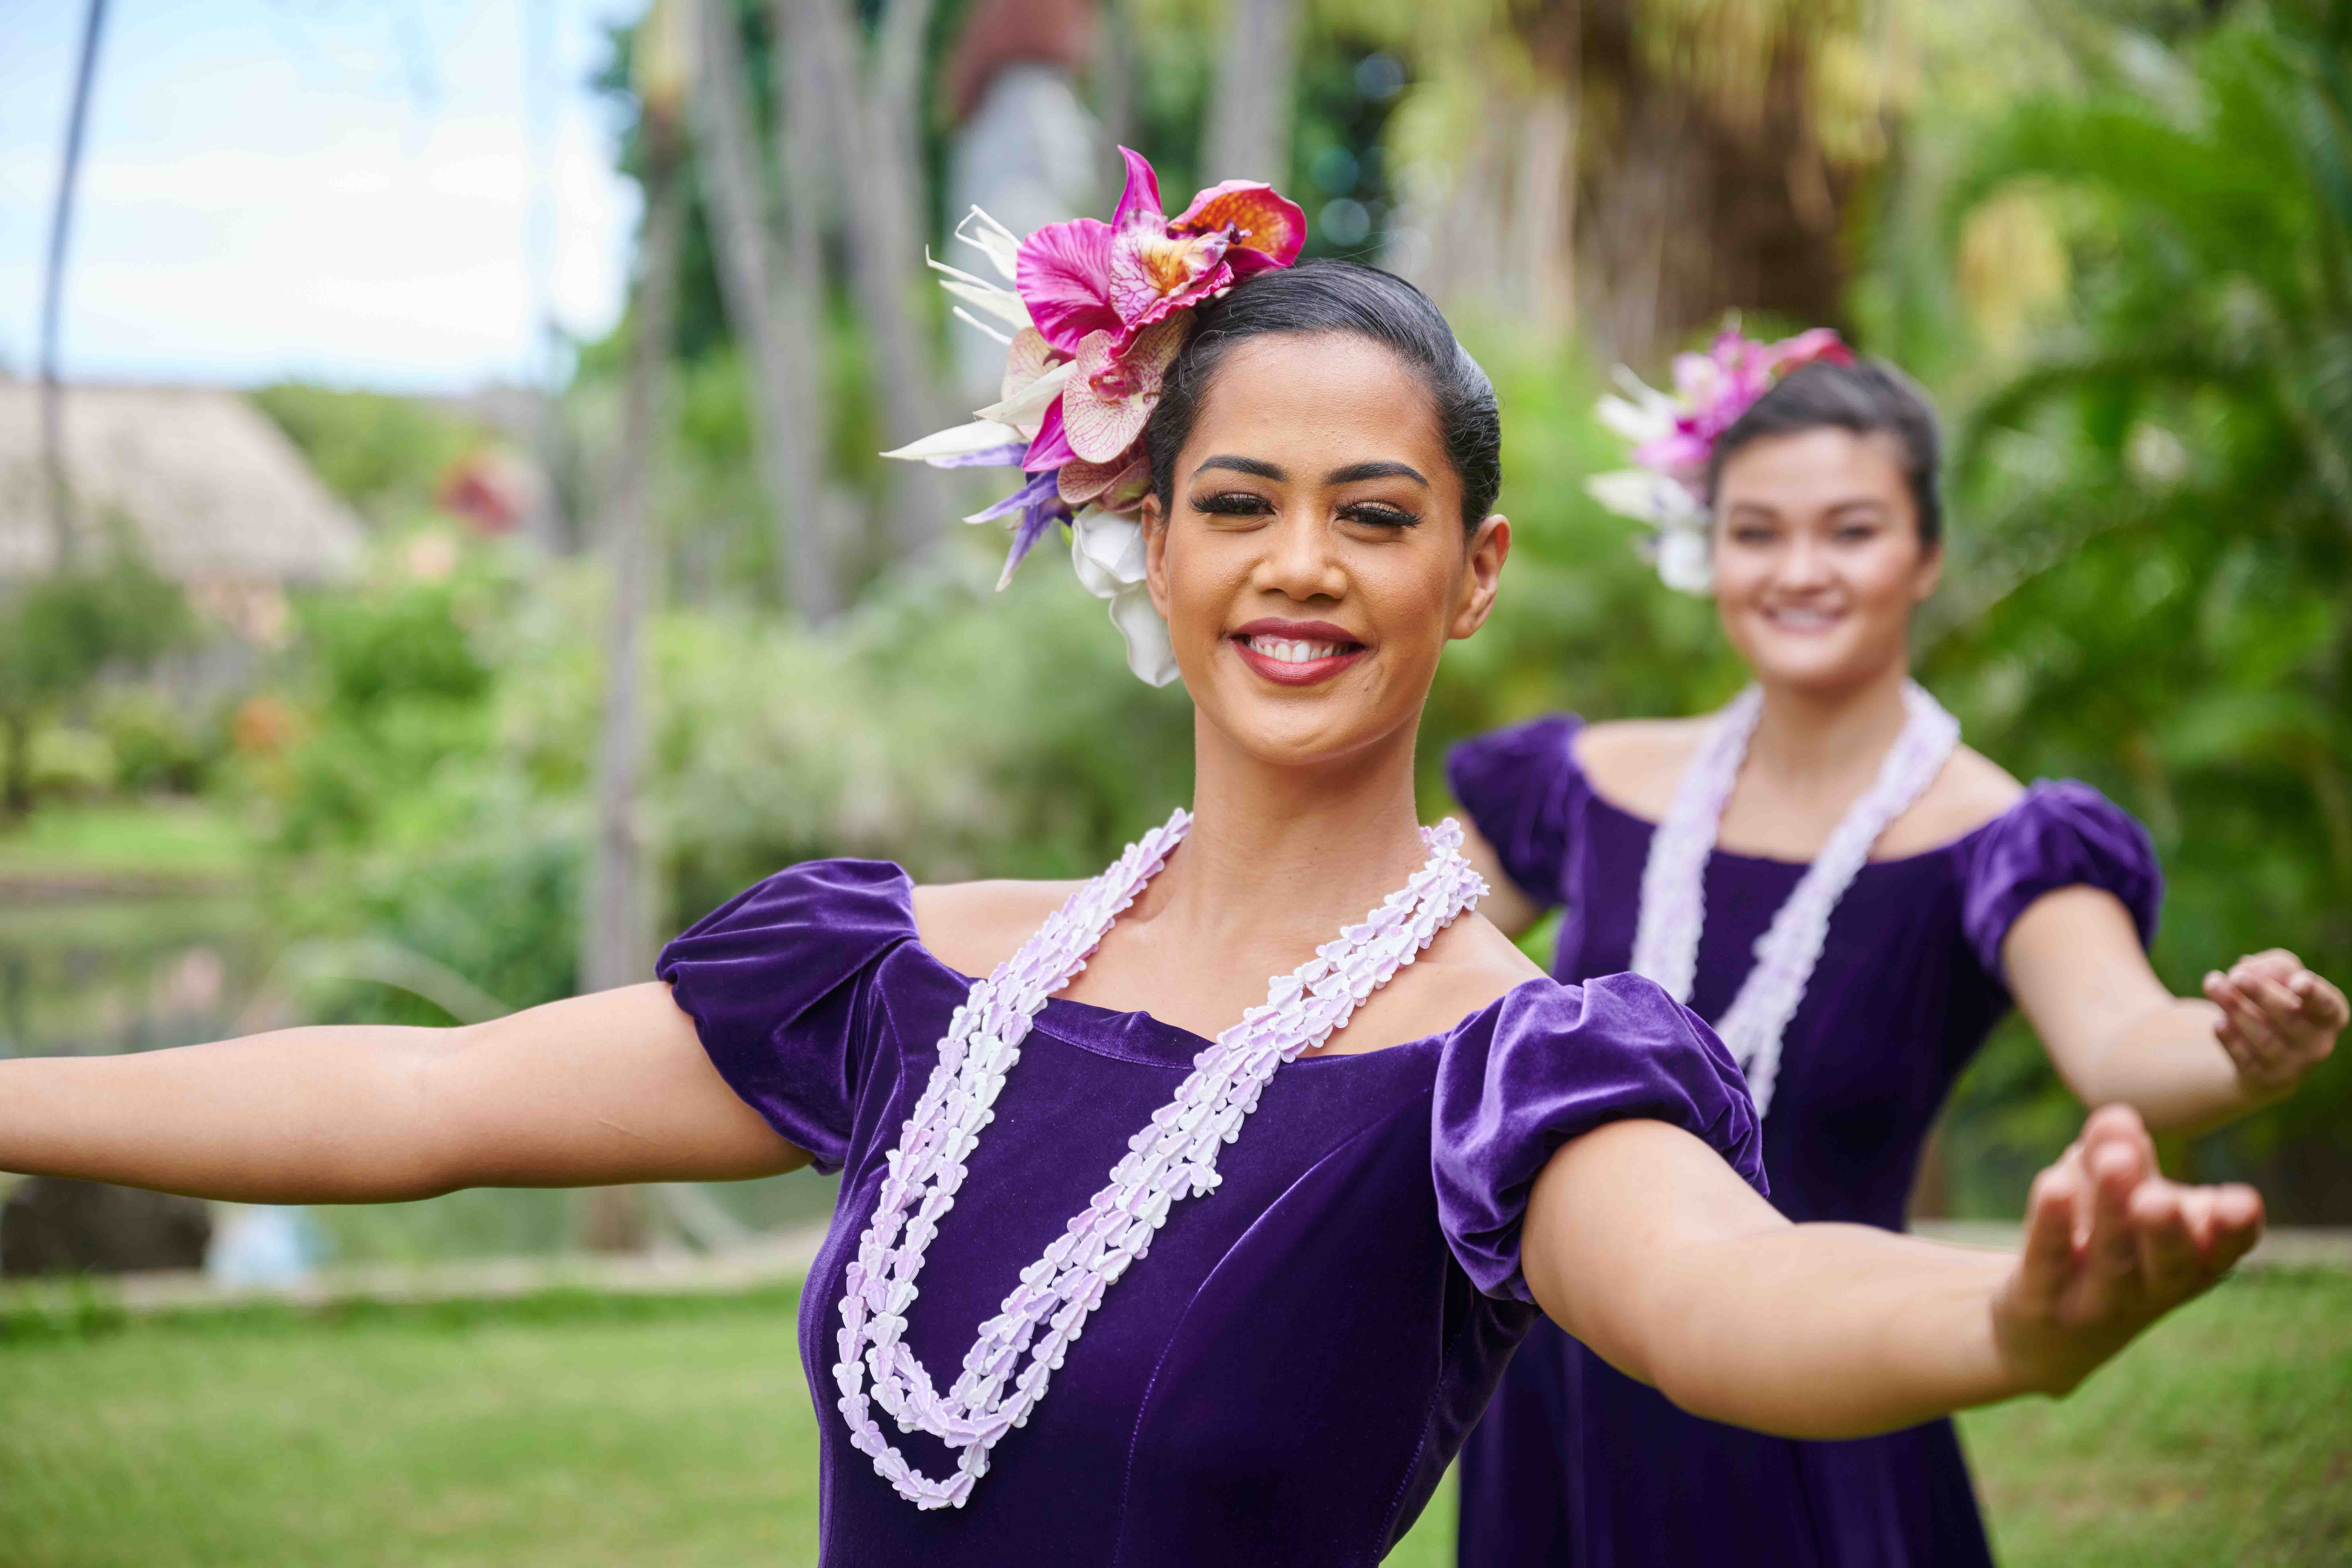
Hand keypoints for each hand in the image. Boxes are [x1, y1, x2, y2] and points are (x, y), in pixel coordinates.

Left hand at [1991, 1104, 2261, 1397]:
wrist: (2044, 1334)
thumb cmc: (2100, 1247)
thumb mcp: (2116, 1200)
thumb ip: (2117, 1155)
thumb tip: (2116, 1114)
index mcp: (2189, 1264)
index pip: (2223, 1250)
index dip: (2234, 1231)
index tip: (2241, 1202)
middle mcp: (2151, 1289)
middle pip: (2168, 1261)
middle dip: (2168, 1225)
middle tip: (2161, 1194)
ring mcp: (2095, 1301)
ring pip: (2110, 1258)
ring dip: (2112, 1210)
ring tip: (2113, 1159)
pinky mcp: (2040, 1299)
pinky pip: (2048, 1259)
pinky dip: (2051, 1222)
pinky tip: (2052, 1182)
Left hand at [2203, 950, 2345, 1098]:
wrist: (2263, 1053)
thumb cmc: (2276, 1002)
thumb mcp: (2281, 978)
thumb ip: (2273, 967)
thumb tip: (2247, 967)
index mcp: (2330, 1016)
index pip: (2328, 1005)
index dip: (2314, 994)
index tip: (2297, 982)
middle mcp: (2318, 1043)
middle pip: (2289, 1017)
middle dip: (2260, 994)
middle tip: (2235, 975)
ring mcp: (2294, 1065)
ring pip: (2264, 1038)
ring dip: (2235, 1010)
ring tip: (2212, 985)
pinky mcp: (2265, 1078)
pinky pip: (2245, 1057)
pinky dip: (2229, 1038)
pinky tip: (2218, 1023)